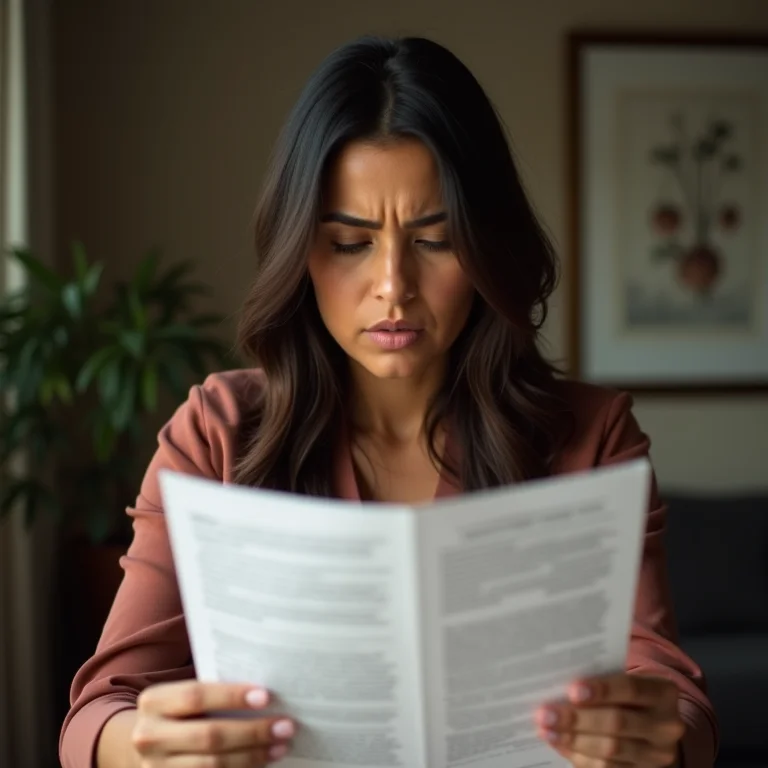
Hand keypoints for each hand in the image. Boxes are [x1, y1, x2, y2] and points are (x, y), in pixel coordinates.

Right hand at [131, 680, 294, 765]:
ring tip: (280, 746)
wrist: (144, 744)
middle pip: (209, 736)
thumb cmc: (178, 712)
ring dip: (252, 756)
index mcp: (154, 702)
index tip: (266, 696)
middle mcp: (150, 736)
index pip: (196, 696)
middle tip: (286, 726)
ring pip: (212, 765)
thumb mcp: (181, 696)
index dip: (232, 697)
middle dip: (252, 732)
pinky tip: (261, 763)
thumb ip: (212, 694)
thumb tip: (264, 694)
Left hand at [535, 673, 684, 766]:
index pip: (631, 689)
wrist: (655, 724)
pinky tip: (559, 744)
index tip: (571, 690)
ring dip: (573, 740)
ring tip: (546, 730)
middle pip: (618, 723)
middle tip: (546, 714)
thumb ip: (602, 681)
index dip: (602, 690)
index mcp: (663, 693)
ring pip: (611, 750)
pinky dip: (579, 756)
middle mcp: (666, 726)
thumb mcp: (626, 680)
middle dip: (578, 719)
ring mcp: (656, 755)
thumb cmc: (629, 694)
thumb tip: (559, 685)